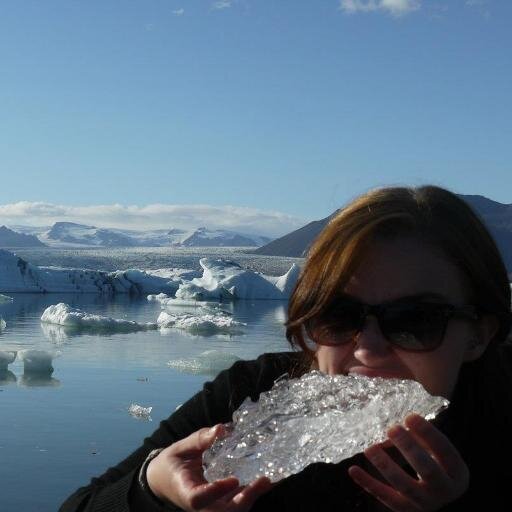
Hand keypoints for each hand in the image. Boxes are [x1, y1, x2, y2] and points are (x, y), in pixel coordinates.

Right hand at [146, 424, 272, 510]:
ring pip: (234, 508)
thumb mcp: (180, 448)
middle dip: (245, 498)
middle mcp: (202, 505)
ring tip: (271, 479)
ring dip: (253, 495)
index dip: (215, 492)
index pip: (199, 499)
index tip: (233, 480)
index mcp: (185, 491)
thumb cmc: (172, 463)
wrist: (164, 481)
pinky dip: (253, 491)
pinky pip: (238, 500)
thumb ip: (199, 440)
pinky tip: (268, 478)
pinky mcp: (221, 502)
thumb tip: (221, 429)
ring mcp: (213, 505)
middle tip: (263, 480)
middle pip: (224, 511)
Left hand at [348, 414, 468, 511]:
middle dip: (409, 448)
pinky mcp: (404, 509)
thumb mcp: (437, 451)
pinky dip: (368, 483)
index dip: (428, 433)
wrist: (437, 496)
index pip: (445, 450)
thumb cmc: (435, 463)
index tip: (409, 416)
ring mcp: (424, 503)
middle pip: (427, 469)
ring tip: (370, 448)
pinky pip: (384, 496)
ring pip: (404, 486)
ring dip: (386, 466)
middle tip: (392, 428)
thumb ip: (423, 435)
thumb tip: (399, 411)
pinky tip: (353, 469)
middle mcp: (444, 491)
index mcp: (457, 473)